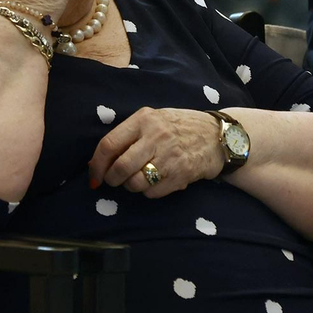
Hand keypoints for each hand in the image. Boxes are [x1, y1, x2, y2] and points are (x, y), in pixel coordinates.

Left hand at [89, 107, 223, 195]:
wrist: (217, 136)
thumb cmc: (178, 127)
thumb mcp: (153, 120)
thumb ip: (127, 137)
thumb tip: (95, 163)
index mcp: (144, 119)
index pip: (109, 144)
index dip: (97, 165)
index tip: (95, 176)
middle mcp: (156, 136)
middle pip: (121, 167)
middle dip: (112, 179)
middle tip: (115, 181)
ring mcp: (170, 156)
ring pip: (135, 183)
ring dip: (131, 186)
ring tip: (138, 179)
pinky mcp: (181, 174)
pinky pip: (152, 192)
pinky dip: (149, 192)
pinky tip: (157, 181)